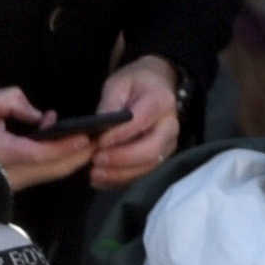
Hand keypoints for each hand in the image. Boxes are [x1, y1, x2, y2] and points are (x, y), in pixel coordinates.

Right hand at [0, 85, 95, 189]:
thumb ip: (17, 102)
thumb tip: (42, 117)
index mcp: (7, 151)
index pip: (48, 151)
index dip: (72, 144)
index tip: (90, 134)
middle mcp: (15, 173)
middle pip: (58, 168)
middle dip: (81, 153)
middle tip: (99, 136)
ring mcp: (14, 183)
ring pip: (53, 174)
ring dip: (71, 159)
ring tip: (87, 140)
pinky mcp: (12, 186)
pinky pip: (43, 175)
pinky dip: (57, 163)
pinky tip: (65, 148)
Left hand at [87, 56, 183, 187]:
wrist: (156, 87)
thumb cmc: (137, 84)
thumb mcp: (119, 83)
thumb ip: (109, 103)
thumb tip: (98, 126)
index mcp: (161, 102)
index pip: (141, 121)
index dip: (119, 134)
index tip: (99, 141)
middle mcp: (170, 127)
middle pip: (151, 150)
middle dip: (121, 159)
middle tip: (96, 159)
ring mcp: (167, 145)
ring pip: (148, 167)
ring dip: (120, 174)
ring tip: (94, 173)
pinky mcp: (160, 158)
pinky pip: (142, 175)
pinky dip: (120, 181)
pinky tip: (101, 180)